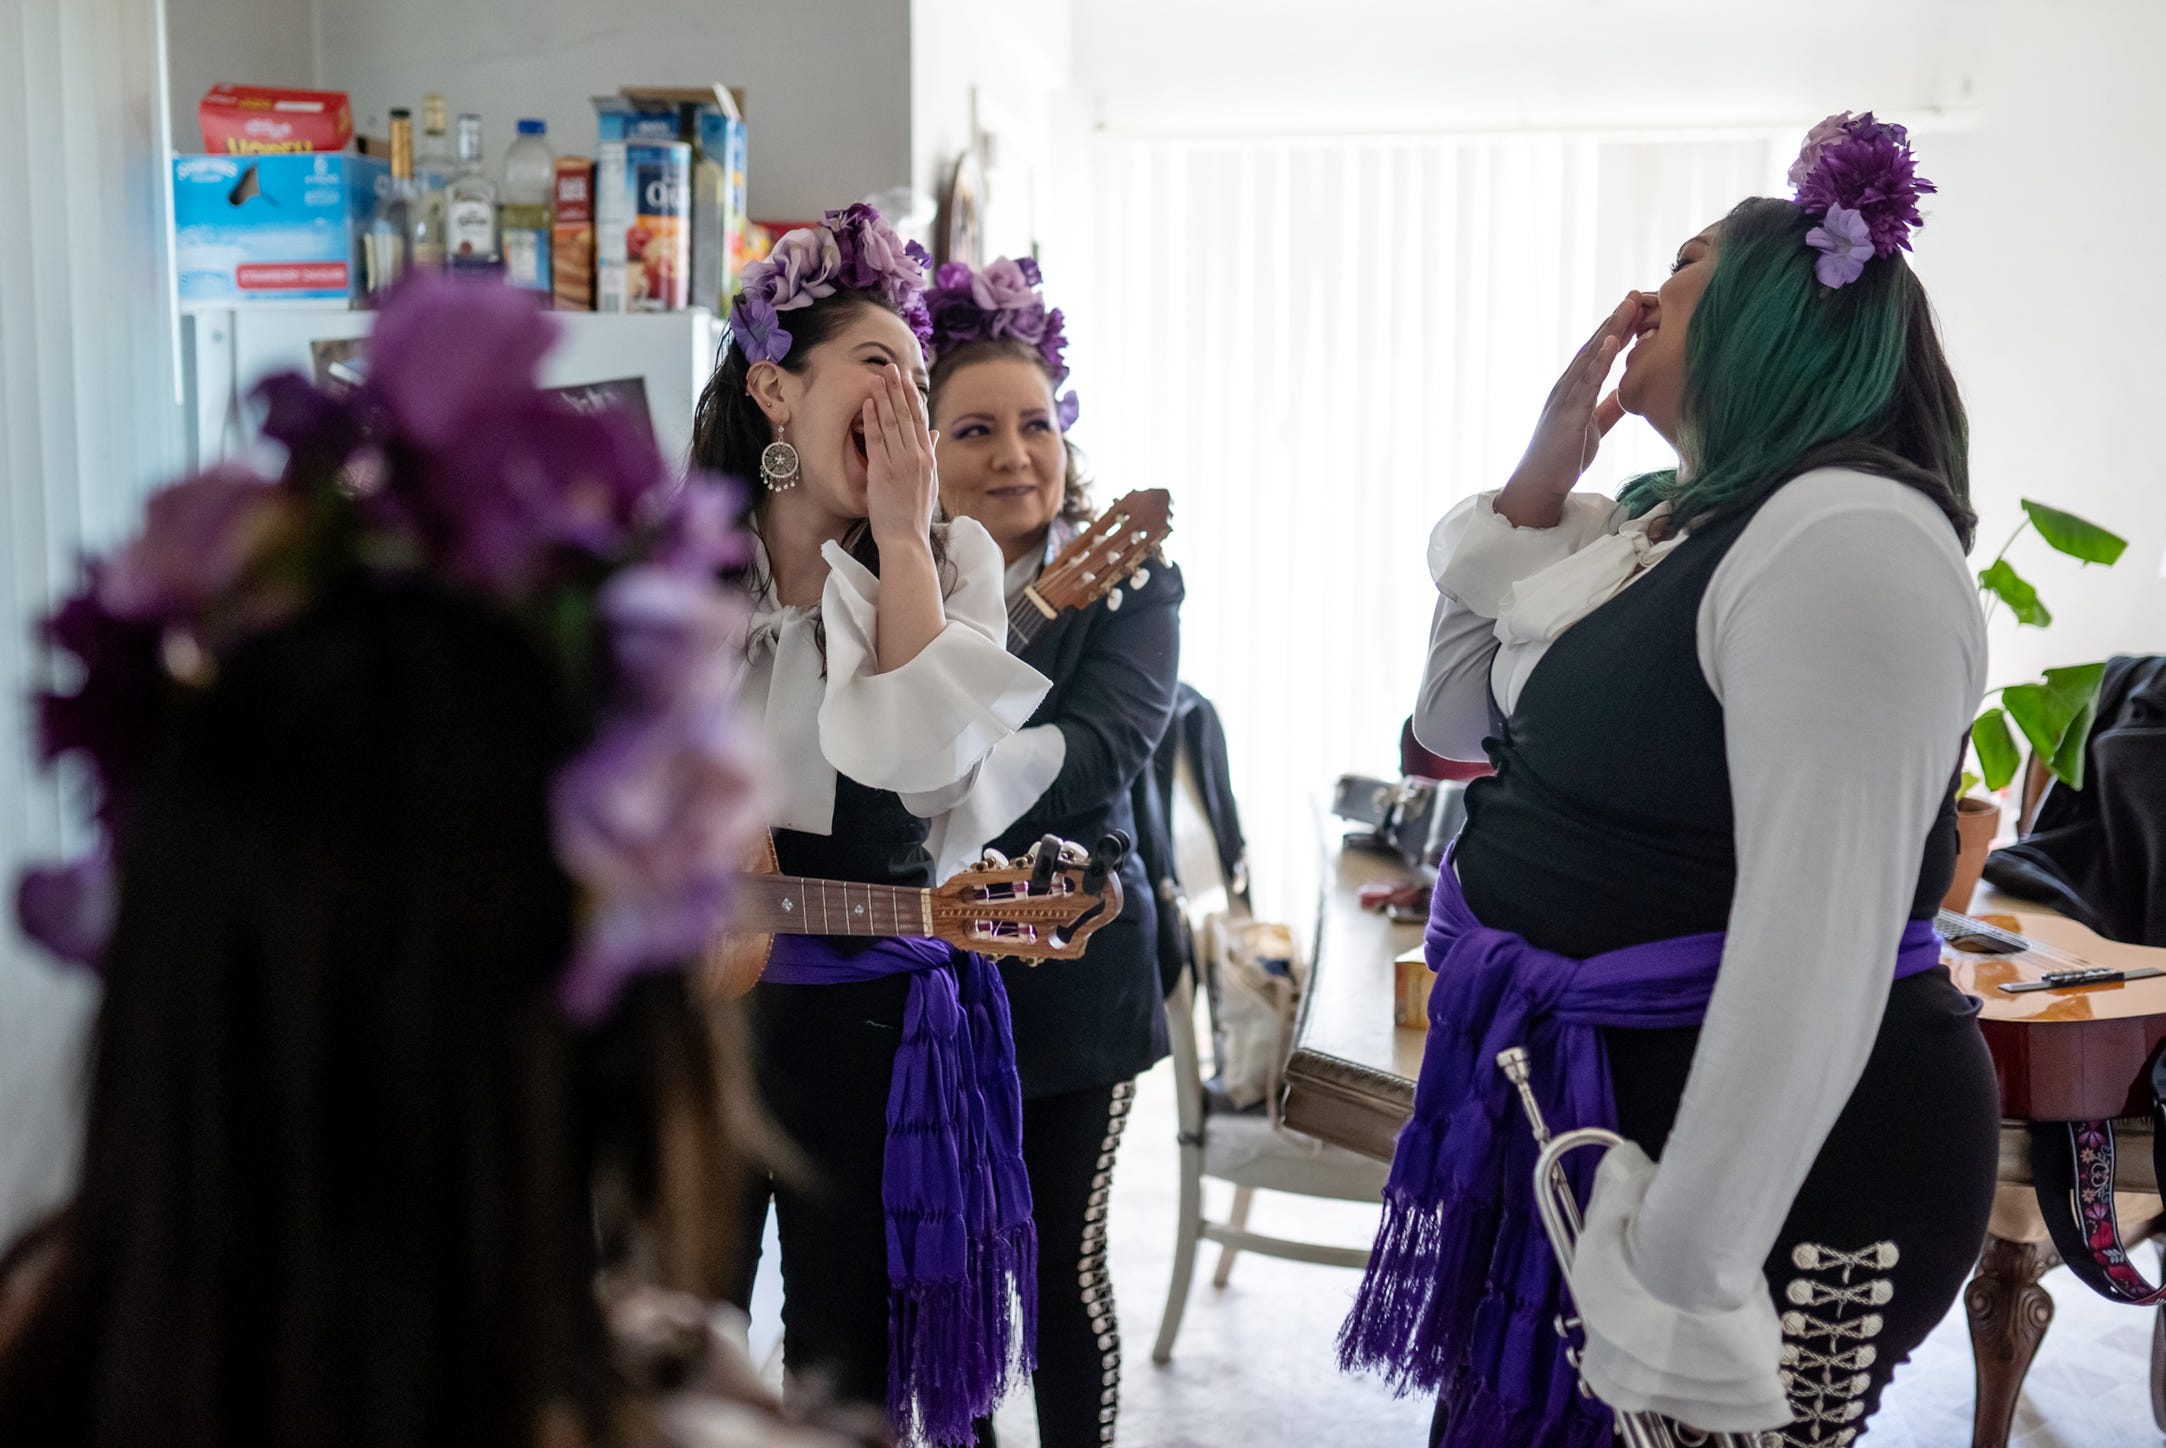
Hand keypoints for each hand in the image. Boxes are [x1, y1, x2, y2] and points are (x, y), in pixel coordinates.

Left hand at [864, 365, 938, 550]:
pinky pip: (876, 440)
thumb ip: (932, 454)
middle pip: (906, 416)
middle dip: (897, 389)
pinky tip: (868, 403)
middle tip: (890, 367)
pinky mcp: (883, 471)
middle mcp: (917, 457)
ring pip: (892, 423)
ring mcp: (900, 463)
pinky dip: (872, 420)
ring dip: (883, 398)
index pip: (920, 421)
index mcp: (929, 459)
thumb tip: (934, 432)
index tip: (905, 379)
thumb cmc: (915, 514)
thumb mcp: (930, 482)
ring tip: (876, 377)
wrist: (906, 539)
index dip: (912, 397)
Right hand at [1496, 294, 1641, 526]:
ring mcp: (1565, 398)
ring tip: (1628, 307)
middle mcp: (1567, 387)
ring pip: (1590, 357)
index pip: (1598, 353)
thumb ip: (1609, 408)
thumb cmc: (1564, 457)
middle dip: (1616, 320)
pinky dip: (1599, 360)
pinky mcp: (1567, 413)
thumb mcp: (1595, 427)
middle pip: (1594, 347)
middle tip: (1636, 295)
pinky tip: (1612, 342)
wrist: (1540, 484)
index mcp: (1575, 389)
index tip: (1637, 309)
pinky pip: (1585, 382)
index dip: (1617, 330)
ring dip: (1610, 331)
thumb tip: (1628, 393)